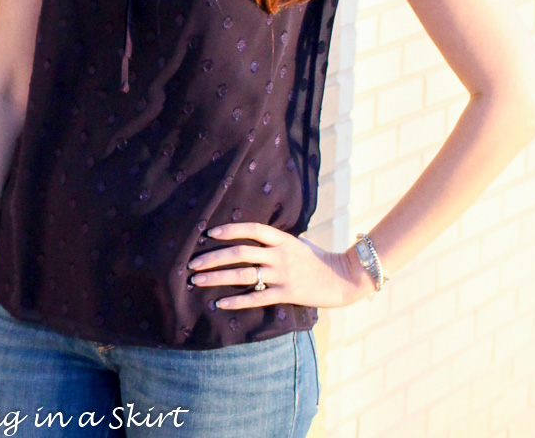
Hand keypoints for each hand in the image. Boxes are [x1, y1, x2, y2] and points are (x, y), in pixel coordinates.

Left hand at [187, 222, 374, 310]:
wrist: (342, 278)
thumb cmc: (318, 258)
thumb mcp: (298, 242)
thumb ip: (278, 240)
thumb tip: (256, 236)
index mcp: (283, 239)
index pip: (252, 230)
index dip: (231, 230)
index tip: (210, 233)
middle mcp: (280, 255)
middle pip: (240, 253)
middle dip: (213, 258)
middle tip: (192, 263)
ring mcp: (283, 275)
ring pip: (243, 275)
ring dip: (217, 278)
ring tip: (197, 281)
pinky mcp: (286, 294)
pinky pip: (256, 298)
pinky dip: (236, 301)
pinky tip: (220, 303)